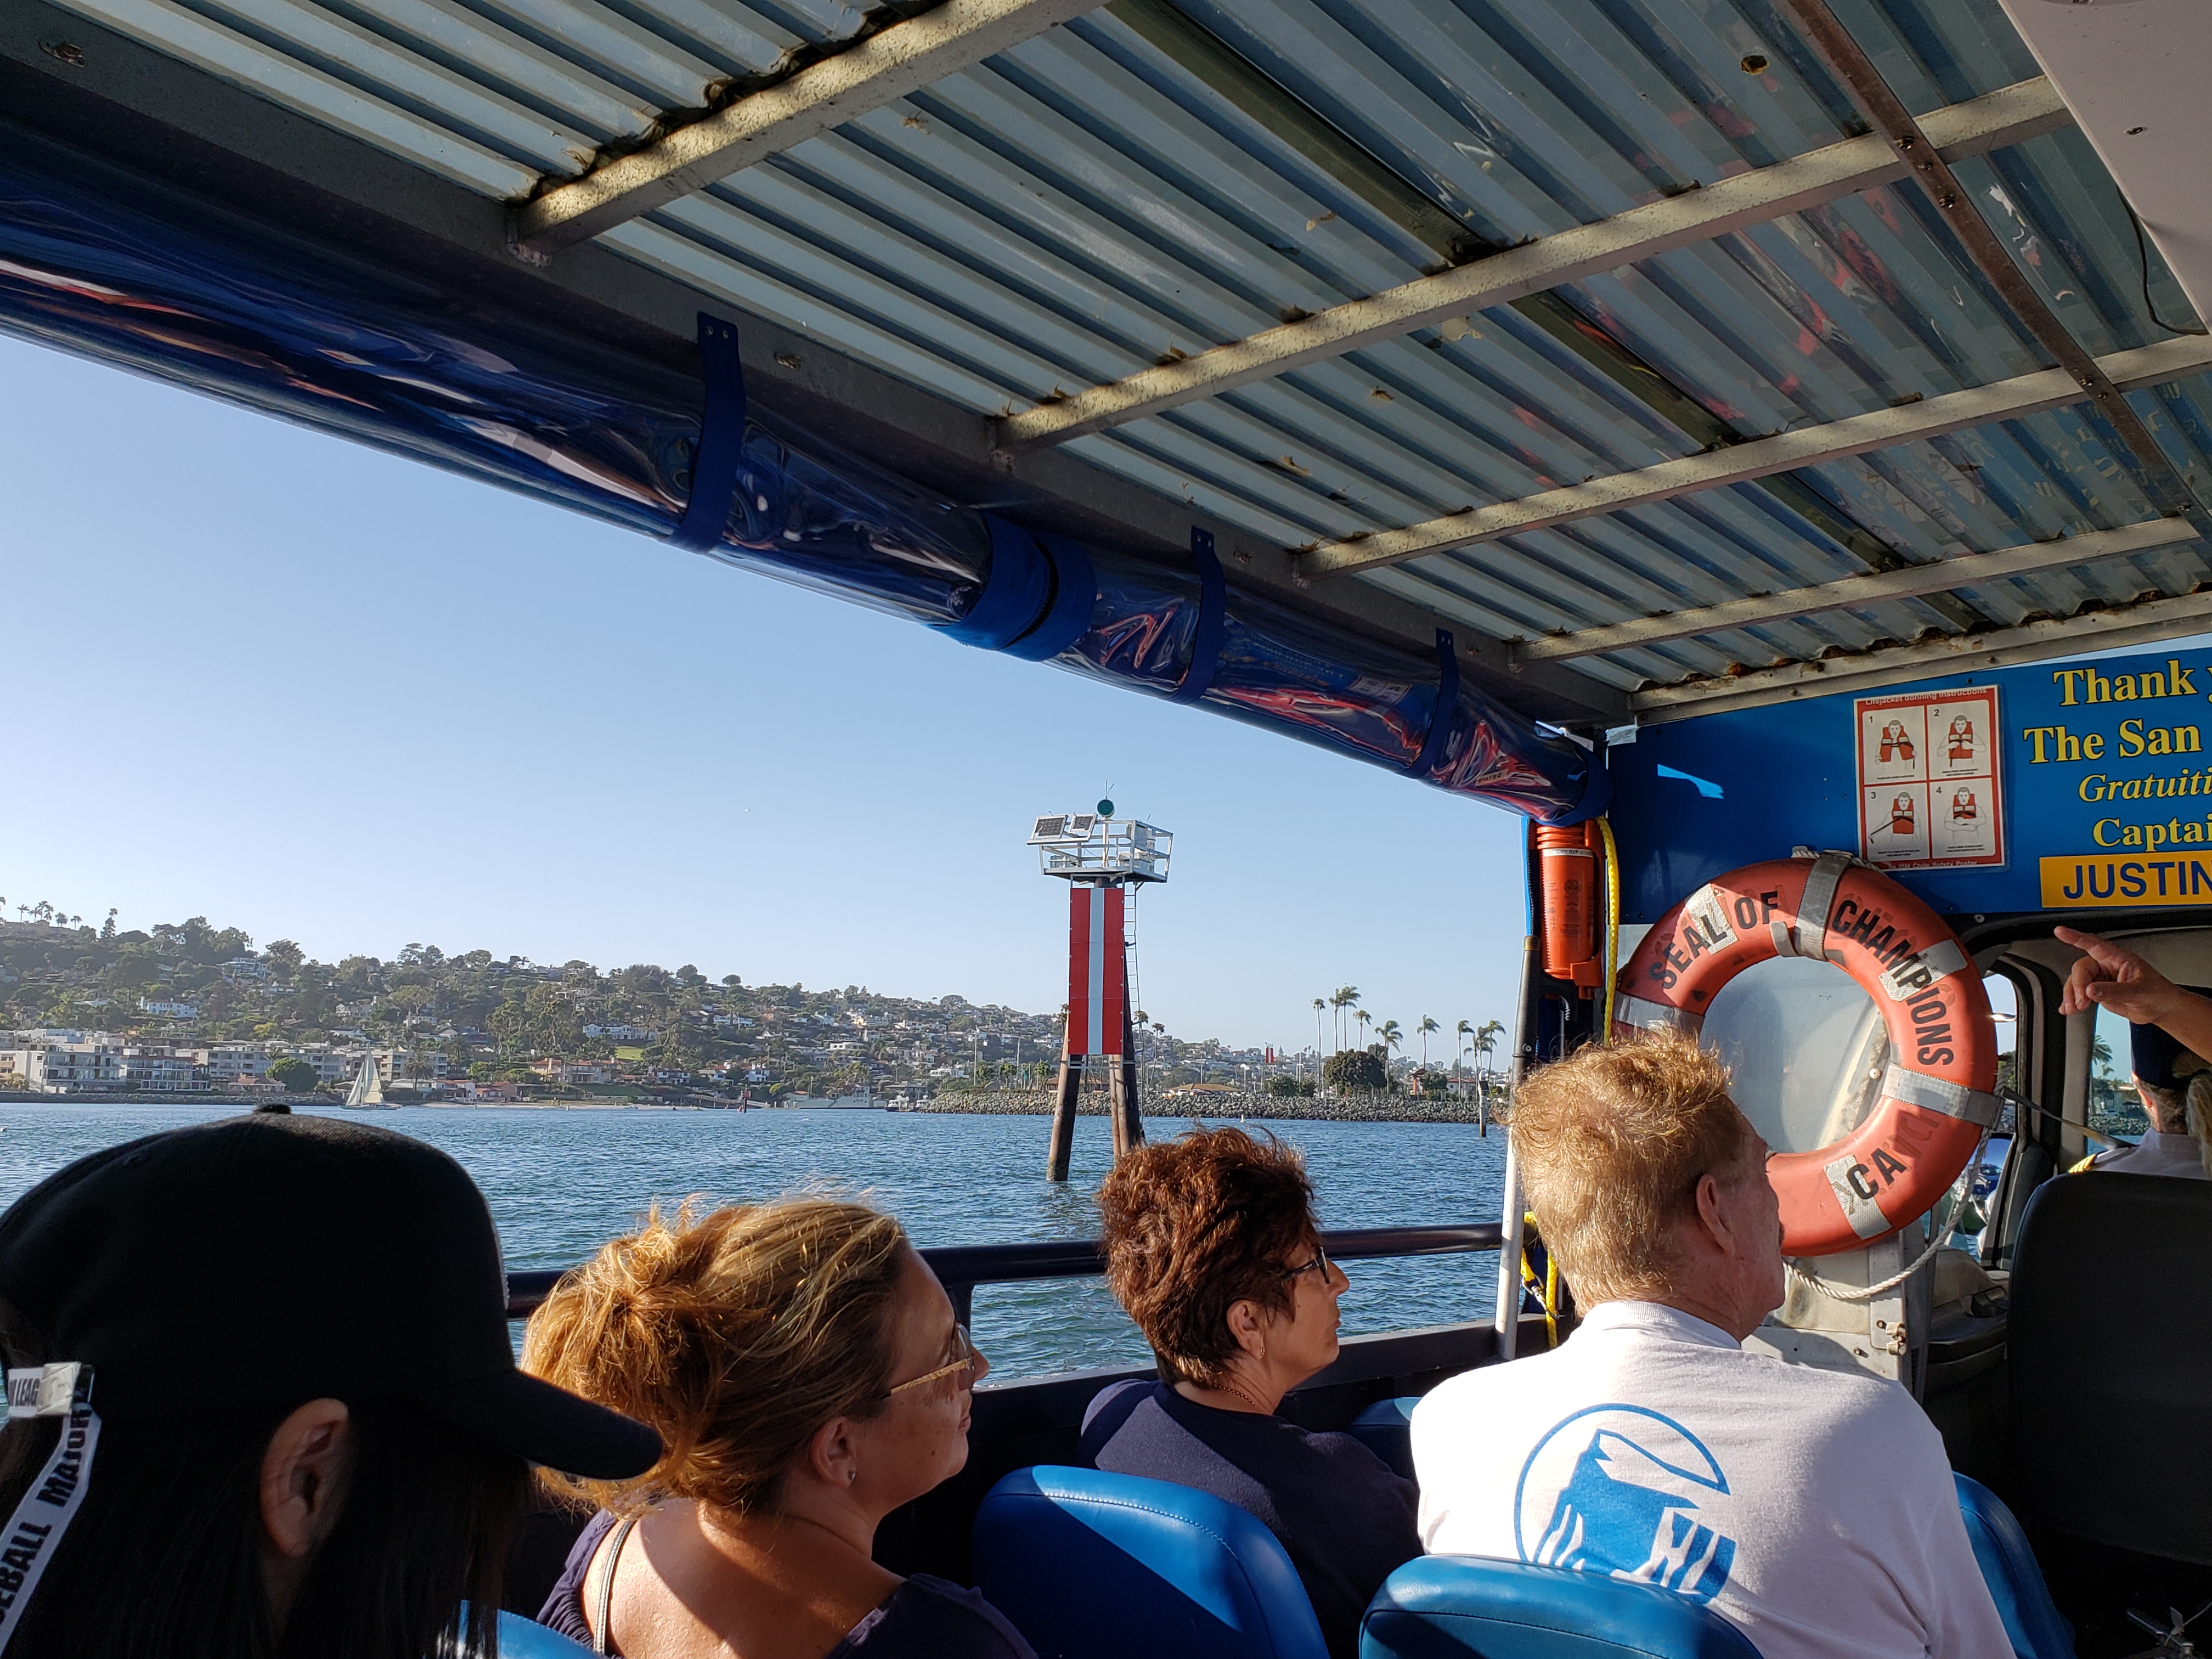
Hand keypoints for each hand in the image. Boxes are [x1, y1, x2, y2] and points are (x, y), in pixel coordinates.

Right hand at [2054, 927, 2181, 1020]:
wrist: (2162, 1010)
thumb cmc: (2158, 994)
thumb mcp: (2138, 992)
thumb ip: (2113, 991)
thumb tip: (2090, 990)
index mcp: (2119, 958)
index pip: (2093, 944)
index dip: (2075, 937)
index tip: (2060, 931)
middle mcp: (2108, 966)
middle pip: (2082, 969)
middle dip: (2078, 985)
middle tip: (2082, 1000)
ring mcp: (2102, 979)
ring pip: (2077, 982)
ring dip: (2073, 996)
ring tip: (2075, 1008)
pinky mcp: (2099, 992)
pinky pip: (2080, 994)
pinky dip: (2073, 1002)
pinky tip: (2069, 1008)